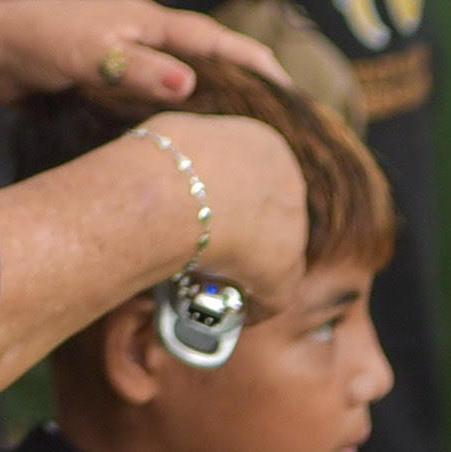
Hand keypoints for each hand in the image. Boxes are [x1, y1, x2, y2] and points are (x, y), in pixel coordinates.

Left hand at [0, 0, 294, 113]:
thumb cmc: (36, 42)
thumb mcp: (89, 55)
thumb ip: (138, 69)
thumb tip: (193, 85)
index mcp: (146, 19)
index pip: (213, 39)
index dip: (253, 61)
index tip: (289, 89)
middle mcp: (142, 31)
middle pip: (207, 53)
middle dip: (245, 77)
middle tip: (284, 112)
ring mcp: (126, 50)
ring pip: (185, 71)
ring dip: (217, 92)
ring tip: (250, 126)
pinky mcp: (110, 73)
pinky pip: (160, 87)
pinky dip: (183, 104)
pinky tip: (191, 130)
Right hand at [138, 108, 308, 305]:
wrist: (168, 194)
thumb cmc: (157, 163)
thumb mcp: (174, 139)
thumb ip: (189, 155)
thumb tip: (173, 169)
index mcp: (264, 146)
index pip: (255, 177)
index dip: (231, 199)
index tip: (208, 215)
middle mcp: (288, 181)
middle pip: (268, 215)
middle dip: (242, 234)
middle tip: (206, 251)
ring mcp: (293, 227)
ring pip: (272, 254)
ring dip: (246, 269)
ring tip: (210, 285)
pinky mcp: (285, 270)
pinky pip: (271, 295)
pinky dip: (250, 305)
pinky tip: (229, 312)